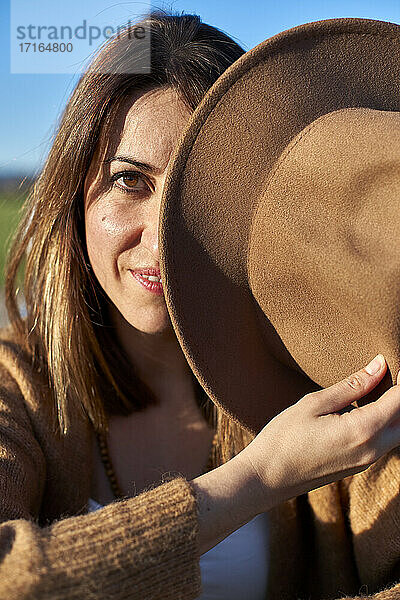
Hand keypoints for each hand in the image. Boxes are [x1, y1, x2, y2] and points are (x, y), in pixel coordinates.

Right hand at [238, 354, 399, 512]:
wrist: (267, 478)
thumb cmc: (284, 438)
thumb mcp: (314, 404)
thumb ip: (352, 385)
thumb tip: (380, 365)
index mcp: (362, 430)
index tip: (394, 360)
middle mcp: (372, 449)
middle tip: (391, 373)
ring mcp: (367, 461)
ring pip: (398, 432)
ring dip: (394, 409)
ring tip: (379, 385)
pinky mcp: (359, 465)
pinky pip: (385, 440)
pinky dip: (385, 421)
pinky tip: (368, 405)